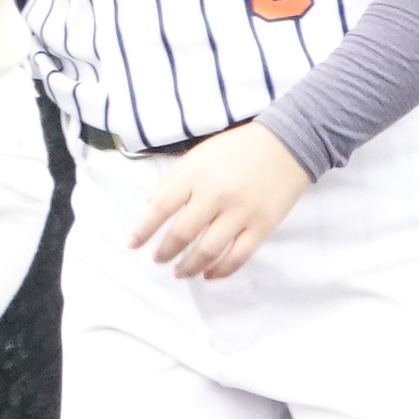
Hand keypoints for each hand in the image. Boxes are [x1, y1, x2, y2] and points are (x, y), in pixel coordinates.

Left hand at [128, 122, 311, 278]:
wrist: (286, 144)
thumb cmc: (236, 149)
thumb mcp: (197, 155)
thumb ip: (173, 179)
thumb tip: (150, 205)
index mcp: (195, 175)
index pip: (161, 207)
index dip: (143, 229)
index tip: (132, 244)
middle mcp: (216, 195)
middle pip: (182, 233)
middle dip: (165, 252)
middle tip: (157, 260)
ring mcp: (241, 212)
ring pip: (209, 250)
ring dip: (189, 266)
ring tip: (179, 272)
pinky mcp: (263, 226)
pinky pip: (239, 256)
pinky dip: (221, 270)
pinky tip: (208, 275)